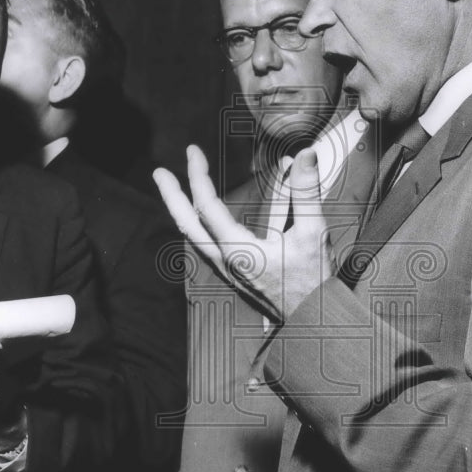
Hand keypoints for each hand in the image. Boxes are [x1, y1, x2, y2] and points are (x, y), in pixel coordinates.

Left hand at [153, 144, 331, 321]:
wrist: (312, 319)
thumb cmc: (313, 281)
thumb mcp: (313, 232)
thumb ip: (306, 192)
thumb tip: (305, 155)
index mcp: (239, 251)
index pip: (208, 206)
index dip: (198, 176)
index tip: (193, 152)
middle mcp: (226, 261)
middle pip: (187, 225)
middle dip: (171, 196)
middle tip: (159, 173)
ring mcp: (228, 270)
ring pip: (193, 237)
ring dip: (181, 211)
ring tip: (174, 191)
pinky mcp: (234, 274)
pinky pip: (206, 246)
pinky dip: (196, 225)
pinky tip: (201, 218)